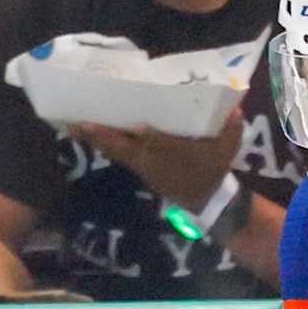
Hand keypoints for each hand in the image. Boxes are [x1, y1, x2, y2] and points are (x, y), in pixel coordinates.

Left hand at [68, 106, 243, 213]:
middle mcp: (152, 159)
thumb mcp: (227, 150)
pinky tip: (85, 132)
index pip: (158, 144)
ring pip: (114, 150)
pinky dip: (100, 142)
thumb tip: (237, 109)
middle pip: (123, 146)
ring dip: (93, 138)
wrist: (202, 198)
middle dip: (101, 135)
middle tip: (77, 123)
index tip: (138, 127)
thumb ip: (232, 129)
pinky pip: (115, 153)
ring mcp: (142, 164)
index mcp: (173, 154)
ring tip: (70, 125)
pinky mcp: (137, 166)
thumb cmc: (212, 169)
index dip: (147, 137)